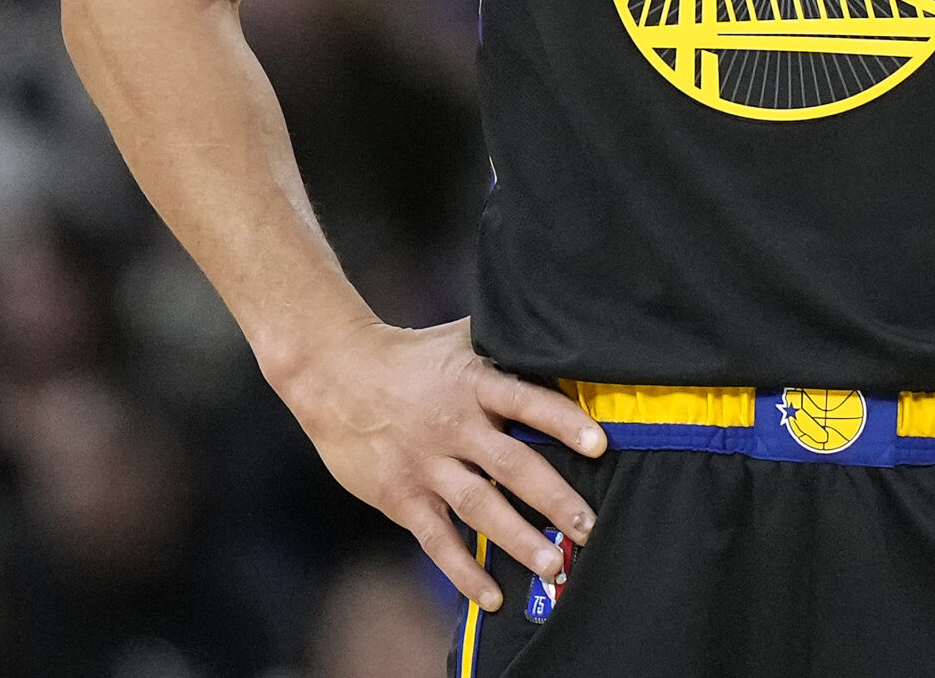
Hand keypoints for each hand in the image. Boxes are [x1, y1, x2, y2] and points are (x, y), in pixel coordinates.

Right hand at [273, 313, 605, 610]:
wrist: (336, 375)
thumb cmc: (410, 356)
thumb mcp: (460, 339)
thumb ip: (505, 348)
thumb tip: (560, 342)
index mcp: (473, 384)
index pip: (526, 401)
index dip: (563, 422)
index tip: (599, 445)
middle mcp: (453, 426)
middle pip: (511, 465)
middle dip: (553, 498)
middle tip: (588, 527)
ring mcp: (427, 465)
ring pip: (479, 507)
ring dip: (517, 539)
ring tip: (552, 565)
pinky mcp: (402, 496)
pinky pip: (438, 539)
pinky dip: (464, 570)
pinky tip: (492, 595)